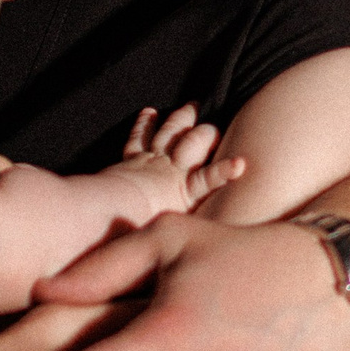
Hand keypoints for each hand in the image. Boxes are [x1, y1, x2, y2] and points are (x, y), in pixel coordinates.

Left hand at [111, 104, 245, 220]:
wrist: (109, 210)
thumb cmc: (141, 226)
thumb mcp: (173, 231)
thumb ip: (188, 228)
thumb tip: (201, 244)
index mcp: (186, 192)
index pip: (212, 178)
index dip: (225, 170)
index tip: (240, 163)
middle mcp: (171, 171)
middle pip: (193, 143)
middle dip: (205, 132)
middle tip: (215, 126)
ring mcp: (151, 161)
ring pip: (170, 132)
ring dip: (181, 118)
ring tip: (192, 105)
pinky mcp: (131, 159)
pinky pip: (139, 137)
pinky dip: (144, 123)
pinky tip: (149, 112)